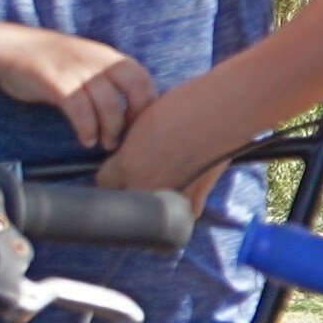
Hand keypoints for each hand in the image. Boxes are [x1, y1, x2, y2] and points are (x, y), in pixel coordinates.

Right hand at [0, 24, 160, 153]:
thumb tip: (125, 105)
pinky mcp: (57, 83)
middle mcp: (96, 60)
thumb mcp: (81, 62)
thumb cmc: (46, 62)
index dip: (147, 102)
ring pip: (108, 103)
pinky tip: (85, 139)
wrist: (8, 50)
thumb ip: (103, 77)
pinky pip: (81, 111)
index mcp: (105, 56)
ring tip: (106, 144)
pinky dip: (87, 129)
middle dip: (135, 116)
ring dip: (111, 128)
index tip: (138, 124)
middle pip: (134, 86)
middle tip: (127, 137)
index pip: (142, 76)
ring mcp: (77, 70)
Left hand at [92, 113, 223, 209]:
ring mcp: (168, 199)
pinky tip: (184, 191)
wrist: (220, 113)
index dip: (111, 172)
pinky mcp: (194, 202)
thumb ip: (130, 141)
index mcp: (127, 165)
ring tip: (165, 178)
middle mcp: (143, 187)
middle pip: (123, 198)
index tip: (118, 168)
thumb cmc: (183, 107)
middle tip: (143, 170)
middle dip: (128, 187)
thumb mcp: (143, 118)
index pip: (103, 181)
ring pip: (150, 210)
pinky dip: (183, 207)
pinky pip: (183, 215)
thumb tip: (123, 148)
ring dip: (153, 199)